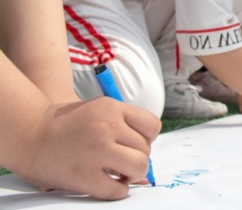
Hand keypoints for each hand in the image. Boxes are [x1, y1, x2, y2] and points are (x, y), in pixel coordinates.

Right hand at [18, 98, 159, 200]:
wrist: (31, 132)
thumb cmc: (68, 124)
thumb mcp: (99, 111)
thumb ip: (125, 127)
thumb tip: (146, 163)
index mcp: (112, 108)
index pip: (152, 126)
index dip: (147, 138)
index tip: (135, 144)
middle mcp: (107, 127)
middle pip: (146, 149)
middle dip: (139, 157)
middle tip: (123, 160)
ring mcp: (97, 151)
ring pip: (138, 166)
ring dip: (133, 174)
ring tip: (120, 173)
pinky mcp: (85, 175)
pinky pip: (116, 190)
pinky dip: (119, 191)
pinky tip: (110, 184)